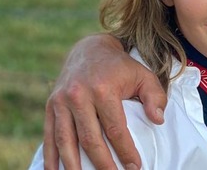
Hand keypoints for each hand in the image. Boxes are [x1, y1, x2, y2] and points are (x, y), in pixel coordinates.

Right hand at [42, 34, 166, 169]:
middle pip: (90, 139)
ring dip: (73, 166)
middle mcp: (79, 95)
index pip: (115, 129)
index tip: (134, 167)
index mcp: (103, 89)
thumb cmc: (120, 67)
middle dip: (103, 164)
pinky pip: (49, 135)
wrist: (90, 49)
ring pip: (66, 141)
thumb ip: (154, 97)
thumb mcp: (143, 75)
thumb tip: (158, 120)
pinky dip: (51, 157)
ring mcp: (61, 101)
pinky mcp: (50, 106)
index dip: (125, 151)